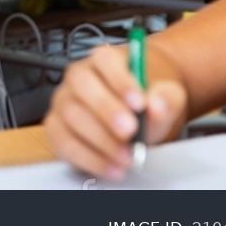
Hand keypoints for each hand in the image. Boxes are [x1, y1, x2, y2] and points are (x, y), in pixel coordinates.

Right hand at [45, 45, 186, 180]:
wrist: (138, 115)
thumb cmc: (145, 101)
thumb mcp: (167, 95)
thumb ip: (166, 98)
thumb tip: (156, 106)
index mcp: (104, 60)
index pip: (105, 60)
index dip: (120, 80)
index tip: (140, 103)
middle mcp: (79, 78)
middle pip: (82, 85)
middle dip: (106, 110)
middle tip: (130, 131)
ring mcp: (64, 102)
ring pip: (71, 115)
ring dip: (101, 139)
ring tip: (127, 155)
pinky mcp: (57, 129)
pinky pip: (64, 142)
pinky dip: (89, 158)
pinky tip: (112, 166)